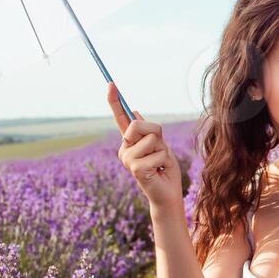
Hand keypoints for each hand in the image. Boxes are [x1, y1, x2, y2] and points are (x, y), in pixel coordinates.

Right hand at [108, 82, 181, 210]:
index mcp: (129, 142)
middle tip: (160, 150)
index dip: (115, 101)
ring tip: (160, 163)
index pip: (121, 118)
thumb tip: (135, 112)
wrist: (168, 194)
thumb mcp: (160, 145)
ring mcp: (127, 159)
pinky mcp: (135, 169)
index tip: (111, 83)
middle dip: (155, 133)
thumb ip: (149, 131)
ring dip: (163, 150)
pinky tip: (159, 171)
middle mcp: (124, 149)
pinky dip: (165, 161)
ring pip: (151, 139)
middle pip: (137, 124)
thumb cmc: (165, 169)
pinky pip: (158, 153)